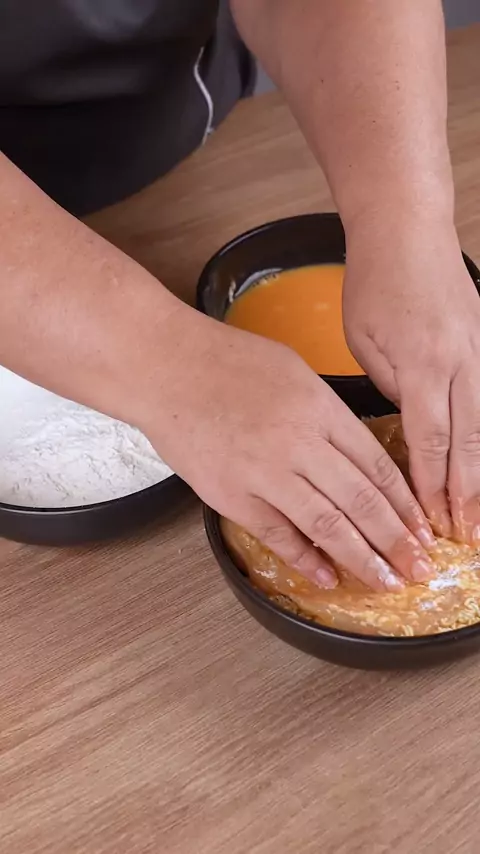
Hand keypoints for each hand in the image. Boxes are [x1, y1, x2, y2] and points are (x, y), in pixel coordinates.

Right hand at [142, 305, 434, 589]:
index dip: (404, 504)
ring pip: (328, 525)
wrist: (165, 368)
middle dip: (396, 540)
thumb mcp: (293, 371)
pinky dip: (306, 560)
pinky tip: (328, 577)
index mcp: (320, 409)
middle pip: (362, 501)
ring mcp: (265, 473)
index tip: (420, 527)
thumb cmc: (224, 362)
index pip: (377, 466)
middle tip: (417, 567)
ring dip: (362, 558)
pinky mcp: (233, 496)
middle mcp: (300, 443)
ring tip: (386, 581)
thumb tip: (354, 452)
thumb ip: (327, 414)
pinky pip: (278, 535)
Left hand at [343, 217, 479, 543]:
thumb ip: (389, 387)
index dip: (431, 485)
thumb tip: (409, 423)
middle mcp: (461, 363)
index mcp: (423, 365)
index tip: (431, 519)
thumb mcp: (363, 340)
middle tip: (466, 534)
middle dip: (467, 492)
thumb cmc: (376, 282)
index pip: (430, 441)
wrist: (407, 229)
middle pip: (468, 441)